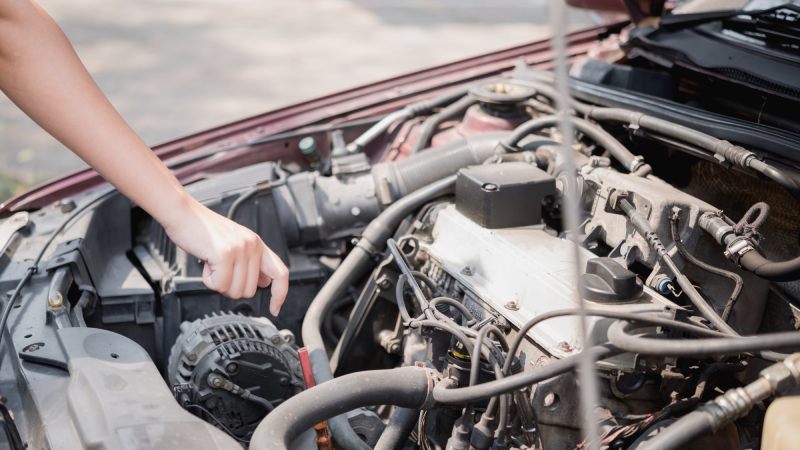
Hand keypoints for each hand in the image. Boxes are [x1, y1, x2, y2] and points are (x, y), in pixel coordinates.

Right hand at [162, 196, 288, 314]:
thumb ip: (250, 262)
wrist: (183, 214)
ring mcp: (240, 249)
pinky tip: (206, 264)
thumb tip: (263, 282)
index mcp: (257, 244)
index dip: (280, 294)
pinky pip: (220, 285)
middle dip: (231, 288)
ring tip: (212, 264)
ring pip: (235, 291)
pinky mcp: (225, 254)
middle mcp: (252, 246)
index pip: (280, 273)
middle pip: (250, 290)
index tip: (274, 309)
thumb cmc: (203, 230)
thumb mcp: (235, 243)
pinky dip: (209, 280)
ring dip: (219, 284)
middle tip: (219, 272)